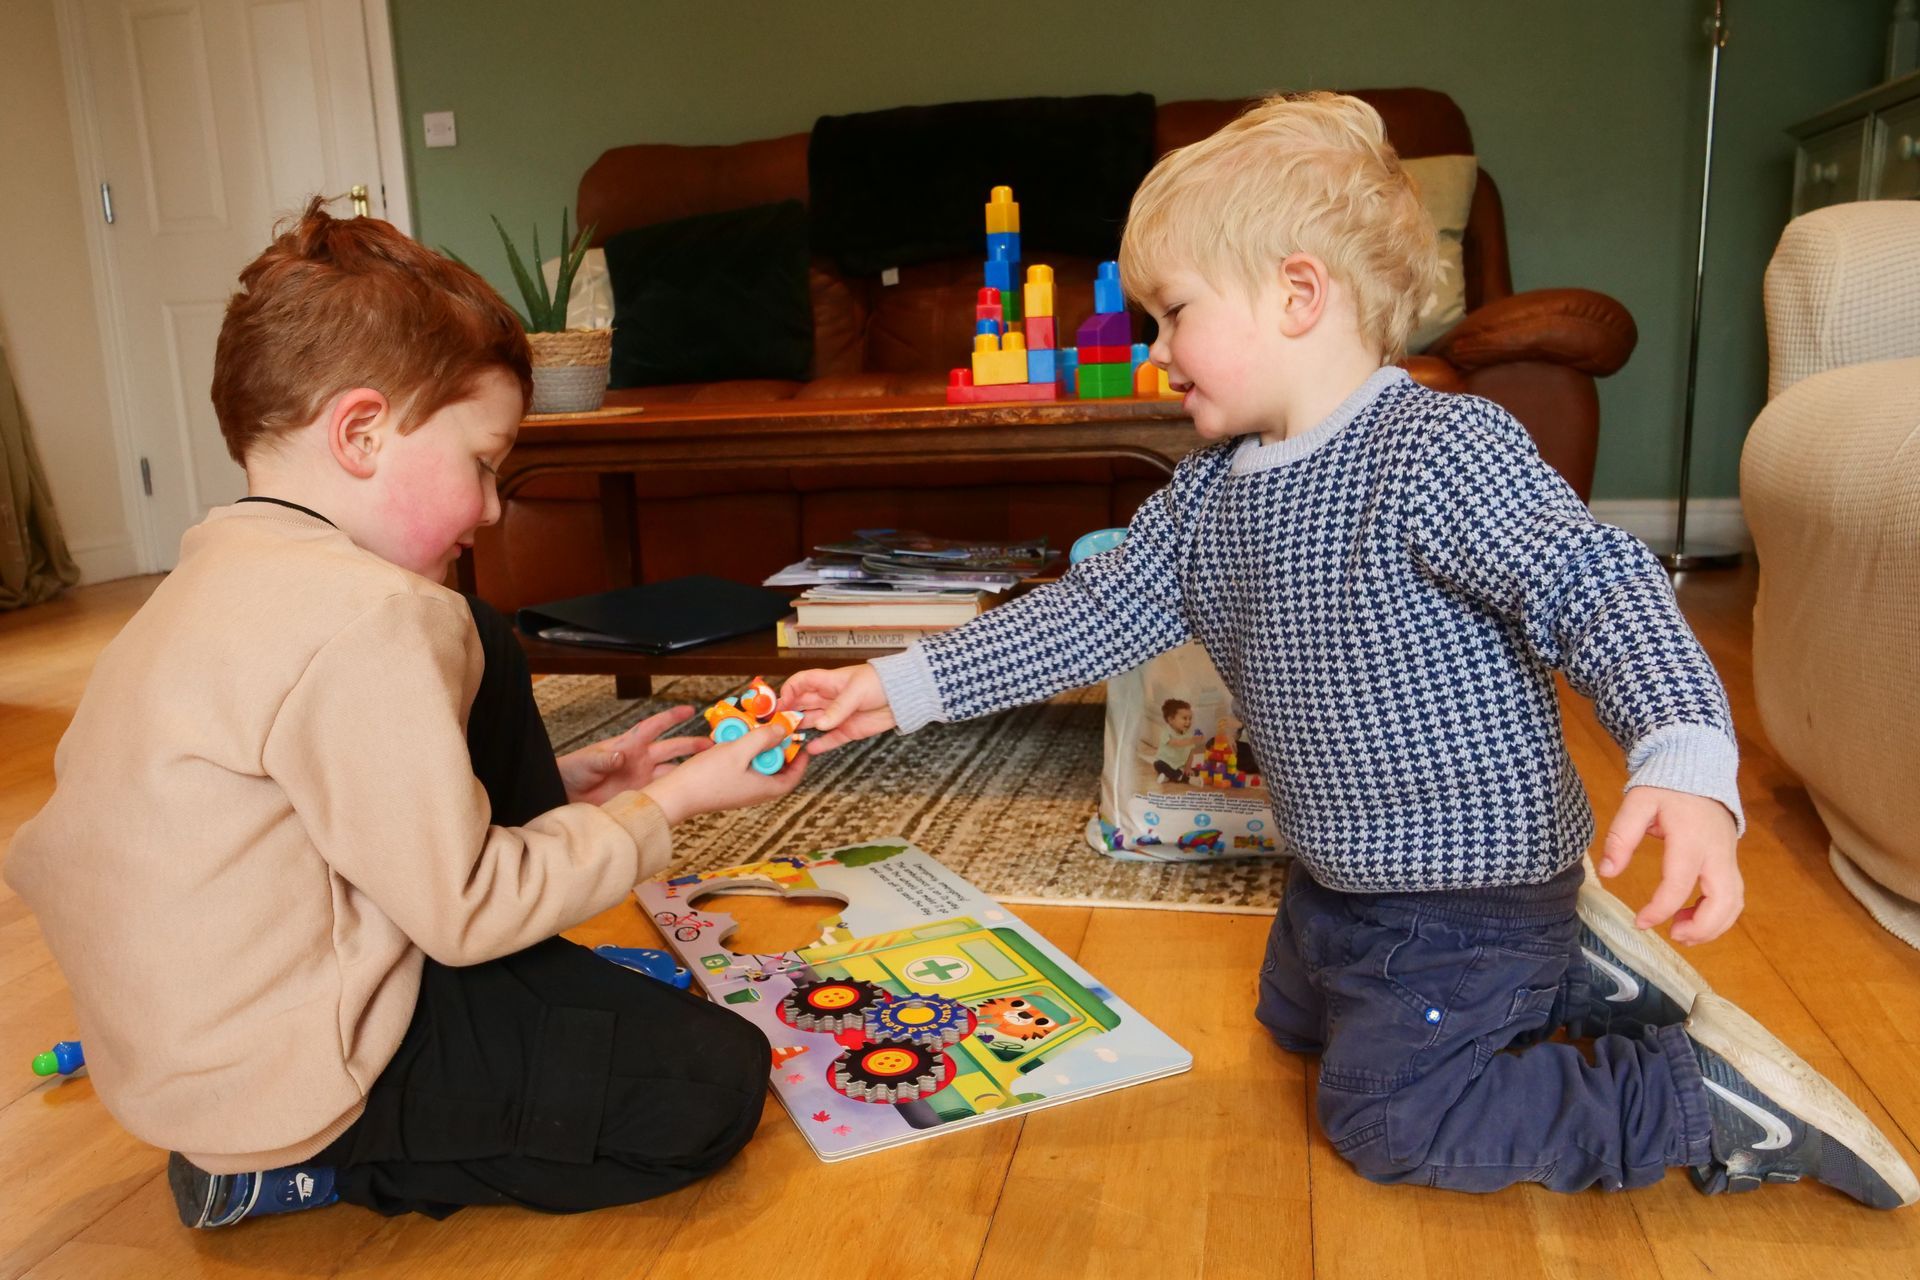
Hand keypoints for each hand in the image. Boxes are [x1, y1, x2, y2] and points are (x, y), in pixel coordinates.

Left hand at [557, 706, 709, 805]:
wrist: (566, 795)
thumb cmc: (573, 770)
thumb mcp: (586, 762)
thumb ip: (603, 758)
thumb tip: (619, 756)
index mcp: (629, 745)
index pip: (654, 726)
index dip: (672, 718)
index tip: (689, 710)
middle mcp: (640, 760)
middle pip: (672, 749)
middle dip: (692, 746)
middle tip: (712, 746)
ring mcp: (642, 778)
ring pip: (673, 772)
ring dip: (688, 771)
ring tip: (707, 772)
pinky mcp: (640, 796)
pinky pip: (662, 794)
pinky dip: (675, 795)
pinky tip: (688, 796)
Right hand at [639, 721, 808, 824]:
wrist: (675, 795)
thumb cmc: (706, 777)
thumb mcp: (738, 751)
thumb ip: (763, 739)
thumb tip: (783, 731)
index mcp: (763, 788)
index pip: (792, 778)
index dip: (799, 762)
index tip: (801, 744)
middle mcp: (754, 792)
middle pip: (774, 769)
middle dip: (774, 748)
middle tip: (771, 730)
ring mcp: (739, 790)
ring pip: (756, 766)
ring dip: (755, 748)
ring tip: (747, 730)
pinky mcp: (725, 786)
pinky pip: (741, 767)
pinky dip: (740, 752)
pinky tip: (729, 740)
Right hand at [778, 664, 894, 753]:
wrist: (904, 695)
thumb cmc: (880, 682)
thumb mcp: (857, 691)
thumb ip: (838, 708)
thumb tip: (821, 724)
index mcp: (828, 682)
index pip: (801, 683)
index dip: (788, 691)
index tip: (780, 705)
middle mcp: (829, 699)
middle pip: (802, 705)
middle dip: (789, 714)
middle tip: (778, 727)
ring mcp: (838, 715)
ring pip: (813, 723)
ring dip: (801, 730)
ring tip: (789, 740)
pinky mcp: (849, 730)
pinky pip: (831, 739)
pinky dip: (821, 745)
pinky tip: (809, 750)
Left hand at [1599, 786, 1742, 944]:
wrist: (1699, 770)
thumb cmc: (1666, 788)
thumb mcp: (1637, 804)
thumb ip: (1622, 836)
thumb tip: (1609, 872)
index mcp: (1691, 839)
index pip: (1679, 884)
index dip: (1660, 909)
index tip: (1640, 922)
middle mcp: (1718, 853)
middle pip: (1724, 902)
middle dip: (1702, 928)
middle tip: (1673, 935)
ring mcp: (1729, 858)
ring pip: (1734, 903)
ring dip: (1713, 926)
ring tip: (1681, 932)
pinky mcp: (1731, 862)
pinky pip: (1733, 896)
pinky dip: (1718, 915)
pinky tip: (1692, 917)